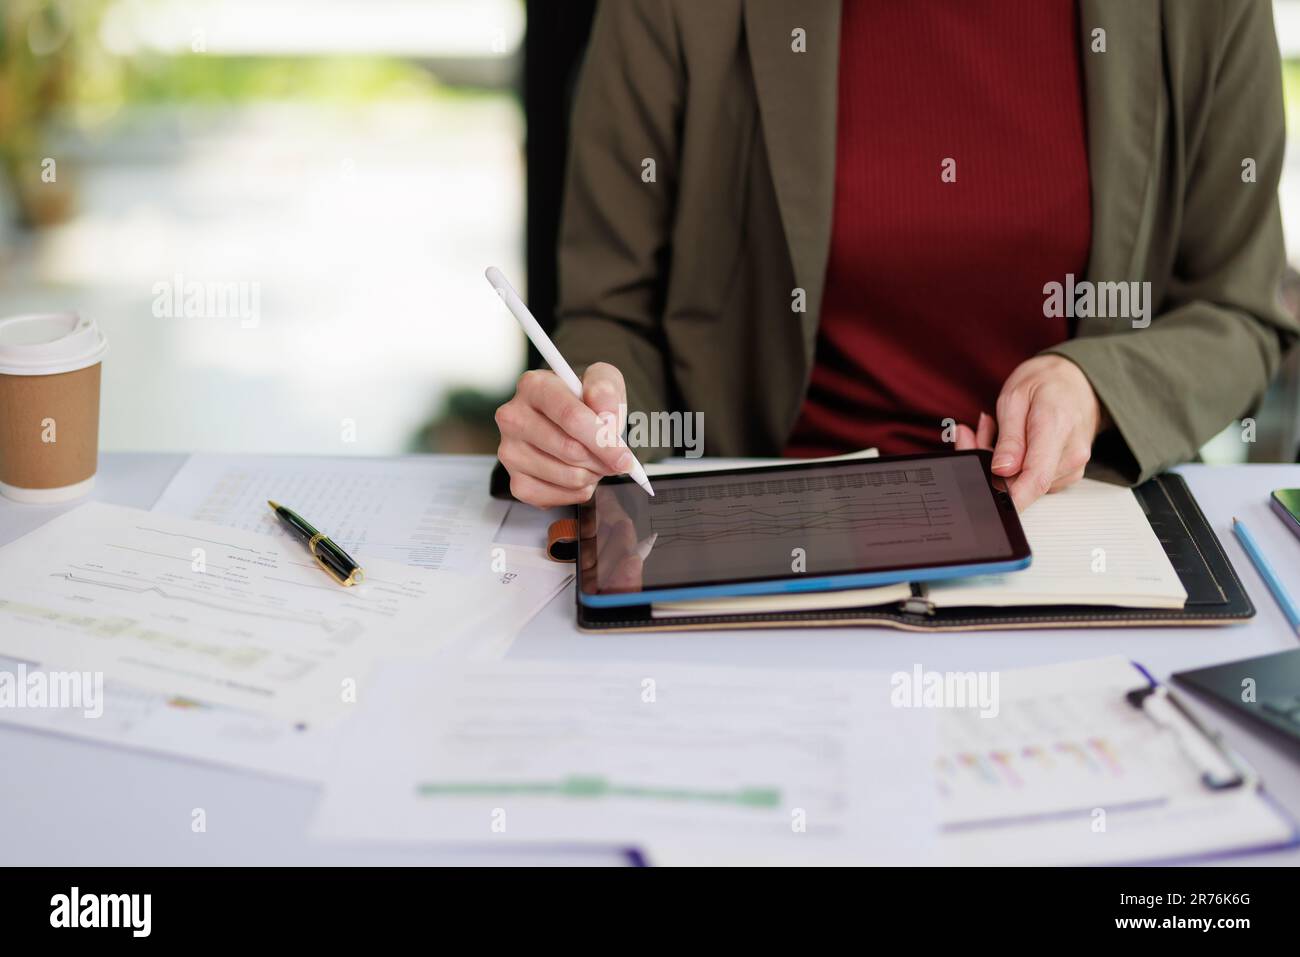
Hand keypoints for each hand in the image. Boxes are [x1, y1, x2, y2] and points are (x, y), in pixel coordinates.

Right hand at [494, 362, 633, 507]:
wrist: (566, 421)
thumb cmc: (584, 401)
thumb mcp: (602, 381)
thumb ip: (605, 390)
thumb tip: (605, 416)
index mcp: (534, 386)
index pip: (572, 418)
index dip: (603, 441)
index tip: (624, 457)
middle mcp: (514, 418)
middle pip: (570, 450)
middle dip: (602, 460)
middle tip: (614, 459)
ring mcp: (511, 452)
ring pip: (568, 476)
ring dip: (592, 474)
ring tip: (594, 461)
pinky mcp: (517, 482)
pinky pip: (559, 497)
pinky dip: (579, 491)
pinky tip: (579, 474)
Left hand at [987, 355, 1103, 510]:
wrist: (1076, 379)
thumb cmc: (1045, 382)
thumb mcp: (1014, 398)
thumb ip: (1009, 438)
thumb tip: (1001, 470)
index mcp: (1057, 429)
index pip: (1036, 479)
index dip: (1009, 496)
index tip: (989, 499)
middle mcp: (1072, 454)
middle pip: (1024, 482)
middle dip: (991, 468)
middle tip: (975, 436)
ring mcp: (1073, 466)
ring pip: (1025, 483)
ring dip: (1001, 466)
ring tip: (996, 432)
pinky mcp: (1068, 473)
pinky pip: (1033, 480)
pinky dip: (1014, 467)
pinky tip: (1012, 445)